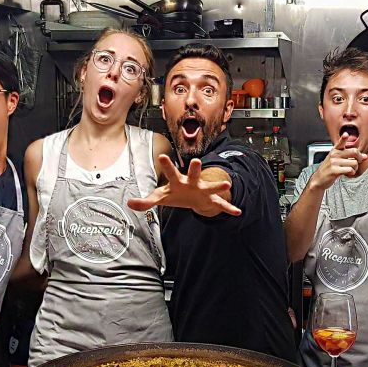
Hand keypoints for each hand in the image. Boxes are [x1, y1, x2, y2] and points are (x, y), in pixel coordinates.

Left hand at [127, 155, 241, 217]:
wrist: (191, 198)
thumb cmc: (174, 194)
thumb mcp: (159, 197)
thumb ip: (145, 201)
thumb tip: (130, 203)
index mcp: (177, 181)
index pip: (170, 172)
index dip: (166, 165)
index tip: (162, 156)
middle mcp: (192, 182)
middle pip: (193, 174)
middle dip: (195, 168)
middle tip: (197, 161)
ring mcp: (202, 190)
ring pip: (210, 187)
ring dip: (217, 186)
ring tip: (226, 184)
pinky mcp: (210, 199)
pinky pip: (220, 204)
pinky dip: (228, 207)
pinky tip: (237, 211)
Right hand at [308, 133, 367, 190]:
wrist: (319, 179)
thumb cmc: (329, 169)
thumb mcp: (336, 159)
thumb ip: (350, 156)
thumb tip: (365, 156)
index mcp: (335, 150)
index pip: (340, 142)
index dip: (344, 138)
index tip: (346, 134)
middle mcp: (334, 154)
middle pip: (354, 151)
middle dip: (359, 157)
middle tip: (358, 161)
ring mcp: (334, 162)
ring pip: (354, 162)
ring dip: (355, 168)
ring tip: (350, 170)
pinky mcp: (334, 170)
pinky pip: (350, 170)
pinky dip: (352, 173)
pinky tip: (348, 173)